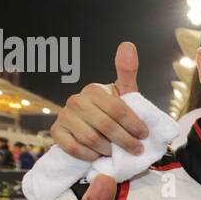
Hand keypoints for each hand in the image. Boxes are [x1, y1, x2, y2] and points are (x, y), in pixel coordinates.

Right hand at [50, 42, 150, 160]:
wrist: (94, 129)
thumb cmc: (113, 111)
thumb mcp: (124, 93)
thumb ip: (127, 71)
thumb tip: (127, 44)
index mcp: (94, 90)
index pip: (118, 110)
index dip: (134, 125)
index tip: (144, 135)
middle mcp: (76, 100)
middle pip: (106, 126)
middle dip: (125, 141)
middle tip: (137, 149)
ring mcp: (64, 116)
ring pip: (91, 139)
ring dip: (108, 149)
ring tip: (117, 152)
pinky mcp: (56, 132)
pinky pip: (75, 148)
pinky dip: (90, 155)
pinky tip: (99, 155)